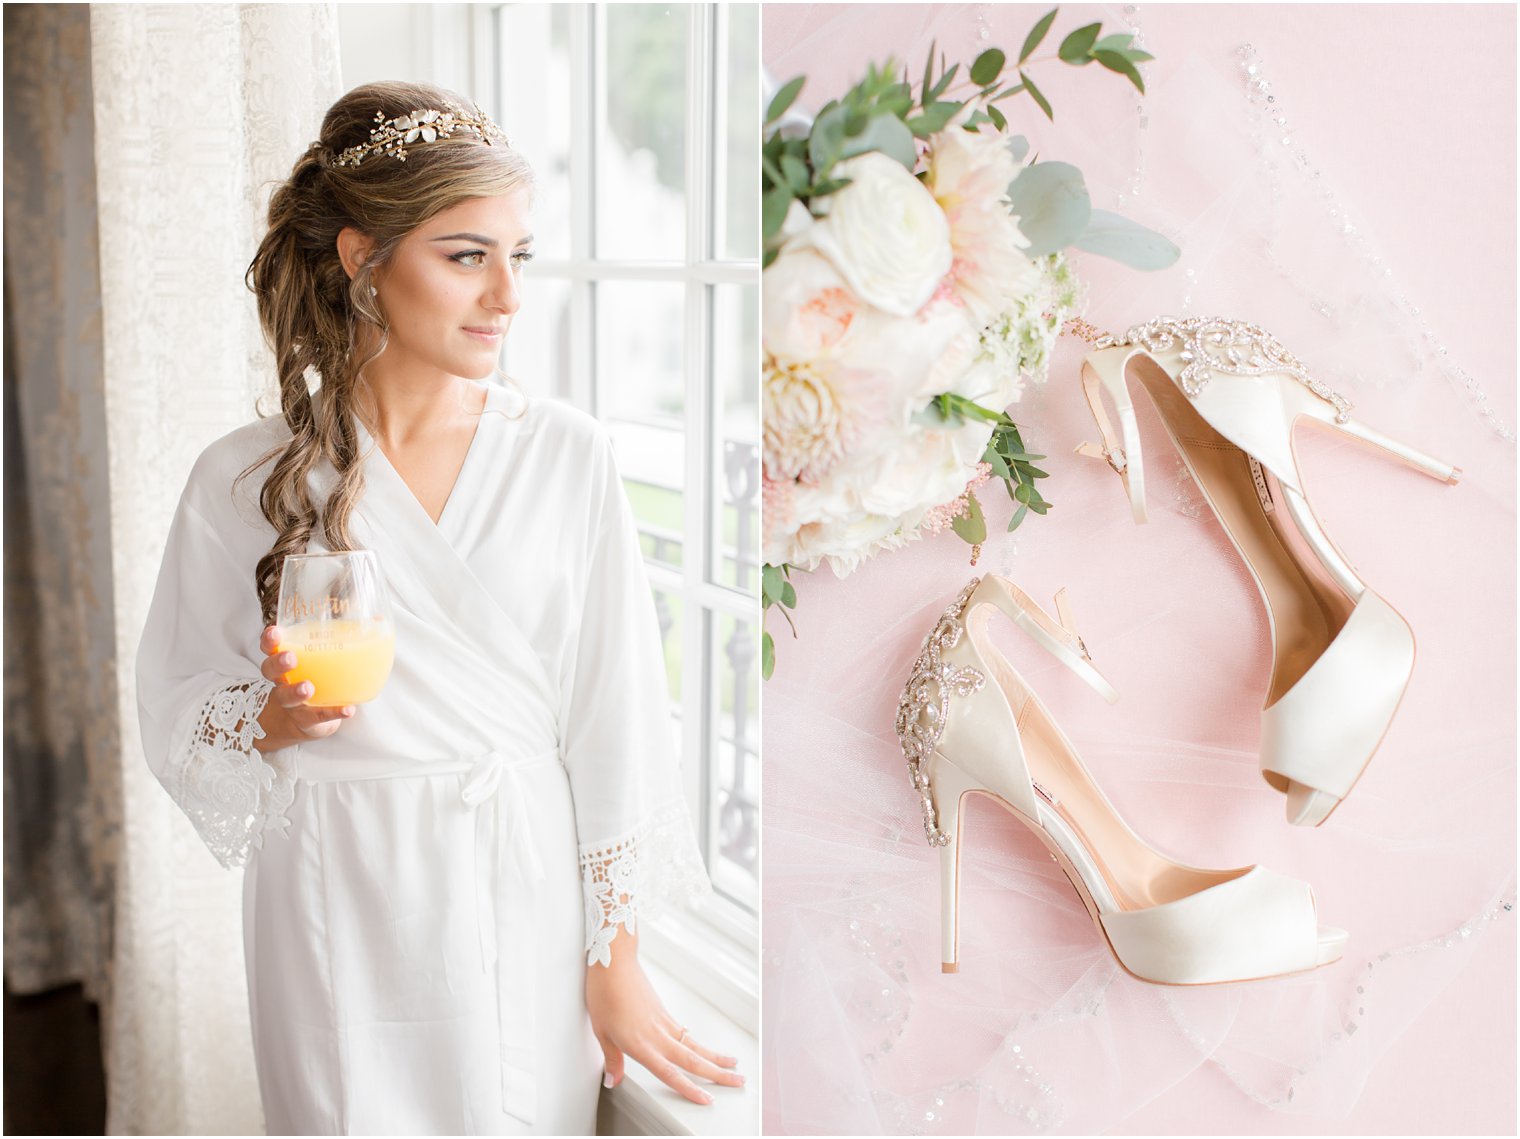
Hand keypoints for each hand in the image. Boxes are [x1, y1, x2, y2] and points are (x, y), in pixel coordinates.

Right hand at [253, 624, 354, 751]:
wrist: (304, 720)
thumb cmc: (316, 679)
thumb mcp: (325, 658)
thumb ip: (345, 638)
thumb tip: (377, 619)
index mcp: (287, 661)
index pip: (270, 647)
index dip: (269, 639)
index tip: (275, 632)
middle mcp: (283, 681)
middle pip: (270, 670)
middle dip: (278, 662)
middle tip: (291, 658)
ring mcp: (292, 703)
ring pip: (286, 697)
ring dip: (296, 691)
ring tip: (309, 687)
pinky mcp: (307, 720)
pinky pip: (318, 717)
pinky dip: (334, 713)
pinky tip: (348, 709)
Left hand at [585, 933, 742, 1105]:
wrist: (614, 963)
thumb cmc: (605, 993)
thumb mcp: (602, 1032)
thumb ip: (612, 1059)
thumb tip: (613, 1079)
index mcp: (642, 1044)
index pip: (671, 1073)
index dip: (690, 1089)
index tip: (707, 1099)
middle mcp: (658, 1035)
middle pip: (693, 1060)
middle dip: (718, 1074)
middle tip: (738, 1081)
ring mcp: (664, 1022)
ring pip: (695, 1045)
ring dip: (715, 1057)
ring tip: (732, 1064)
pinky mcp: (664, 1012)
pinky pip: (686, 1033)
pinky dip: (698, 1044)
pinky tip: (703, 1050)